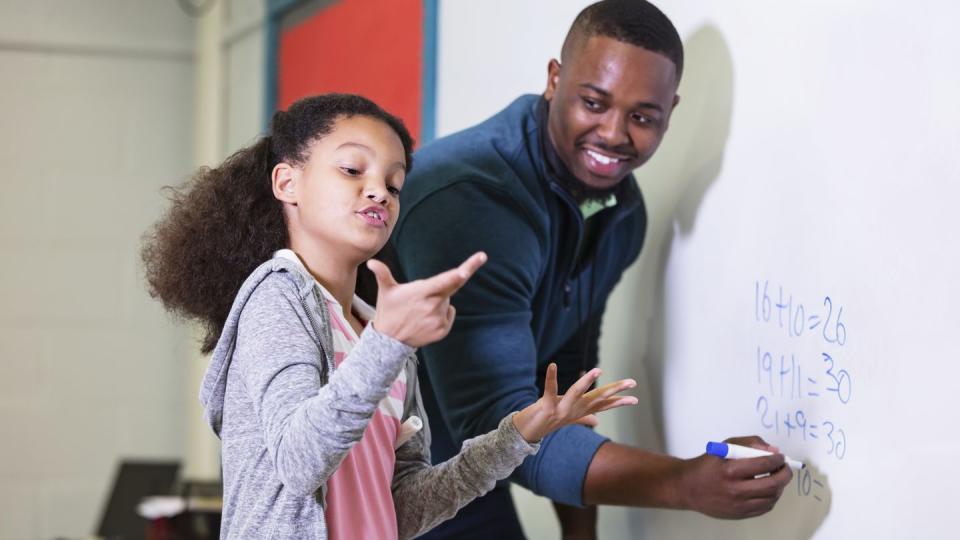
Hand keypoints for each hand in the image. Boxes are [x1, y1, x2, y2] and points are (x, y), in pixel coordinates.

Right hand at [367, 252, 485, 347]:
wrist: (389, 341)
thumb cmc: (388, 310)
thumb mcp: (385, 291)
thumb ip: (383, 274)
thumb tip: (371, 262)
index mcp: (421, 293)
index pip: (446, 280)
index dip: (464, 270)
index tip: (480, 259)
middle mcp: (432, 306)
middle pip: (452, 287)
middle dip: (461, 274)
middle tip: (479, 258)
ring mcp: (438, 320)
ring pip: (447, 301)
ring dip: (439, 300)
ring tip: (420, 308)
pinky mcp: (442, 330)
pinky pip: (449, 313)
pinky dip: (442, 312)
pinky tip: (426, 317)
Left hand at [512, 363, 638, 442]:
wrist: (526, 433)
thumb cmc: (546, 422)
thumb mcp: (567, 418)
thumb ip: (583, 418)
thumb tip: (596, 420)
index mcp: (580, 411)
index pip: (603, 405)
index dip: (619, 401)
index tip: (635, 398)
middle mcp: (573, 411)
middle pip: (597, 398)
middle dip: (614, 390)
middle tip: (631, 383)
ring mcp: (560, 410)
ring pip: (576, 394)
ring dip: (586, 382)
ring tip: (597, 370)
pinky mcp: (546, 407)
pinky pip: (549, 390)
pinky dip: (551, 378)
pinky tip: (552, 365)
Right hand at [678, 435, 791, 518]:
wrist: (688, 487)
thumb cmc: (706, 465)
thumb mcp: (724, 447)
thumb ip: (748, 444)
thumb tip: (772, 450)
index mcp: (729, 470)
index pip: (763, 464)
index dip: (776, 460)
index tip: (780, 457)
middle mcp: (735, 490)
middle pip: (771, 484)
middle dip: (784, 474)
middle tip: (785, 468)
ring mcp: (738, 505)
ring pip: (771, 498)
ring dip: (780, 487)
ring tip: (777, 478)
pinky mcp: (739, 514)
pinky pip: (765, 508)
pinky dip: (772, 498)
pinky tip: (768, 490)